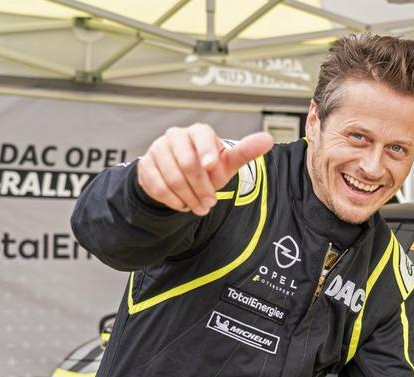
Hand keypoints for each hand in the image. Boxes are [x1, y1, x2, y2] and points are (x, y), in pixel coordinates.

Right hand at [137, 124, 273, 215]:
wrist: (181, 178)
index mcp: (197, 132)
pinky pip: (158, 186)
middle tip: (211, 203)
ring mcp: (157, 149)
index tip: (212, 167)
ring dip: (189, 197)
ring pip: (172, 177)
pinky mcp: (145, 166)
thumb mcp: (227, 163)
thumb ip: (246, 151)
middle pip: (187, 163)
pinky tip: (182, 204)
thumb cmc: (208, 168)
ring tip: (200, 207)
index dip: (207, 152)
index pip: (201, 135)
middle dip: (201, 187)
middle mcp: (175, 136)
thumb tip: (268, 139)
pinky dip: (173, 200)